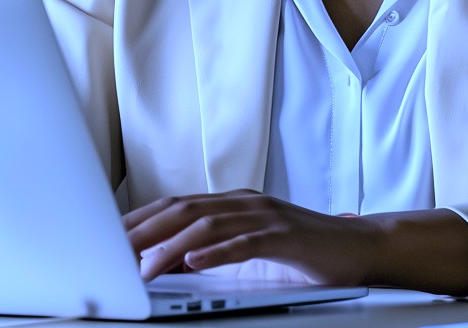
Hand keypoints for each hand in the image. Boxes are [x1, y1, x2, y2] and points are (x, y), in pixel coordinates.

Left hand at [123, 189, 379, 283]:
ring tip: (145, 265)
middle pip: (184, 209)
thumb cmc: (303, 251)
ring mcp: (265, 215)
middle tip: (112, 250)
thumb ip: (214, 248)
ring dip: (172, 245)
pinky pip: (246, 242)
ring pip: (208, 224)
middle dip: (144, 229)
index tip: (109, 237)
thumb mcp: (251, 249)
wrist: (358, 247)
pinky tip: (195, 261)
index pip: (176, 206)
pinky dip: (218, 251)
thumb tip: (168, 262)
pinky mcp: (285, 235)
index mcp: (233, 203)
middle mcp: (245, 202)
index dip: (141, 219)